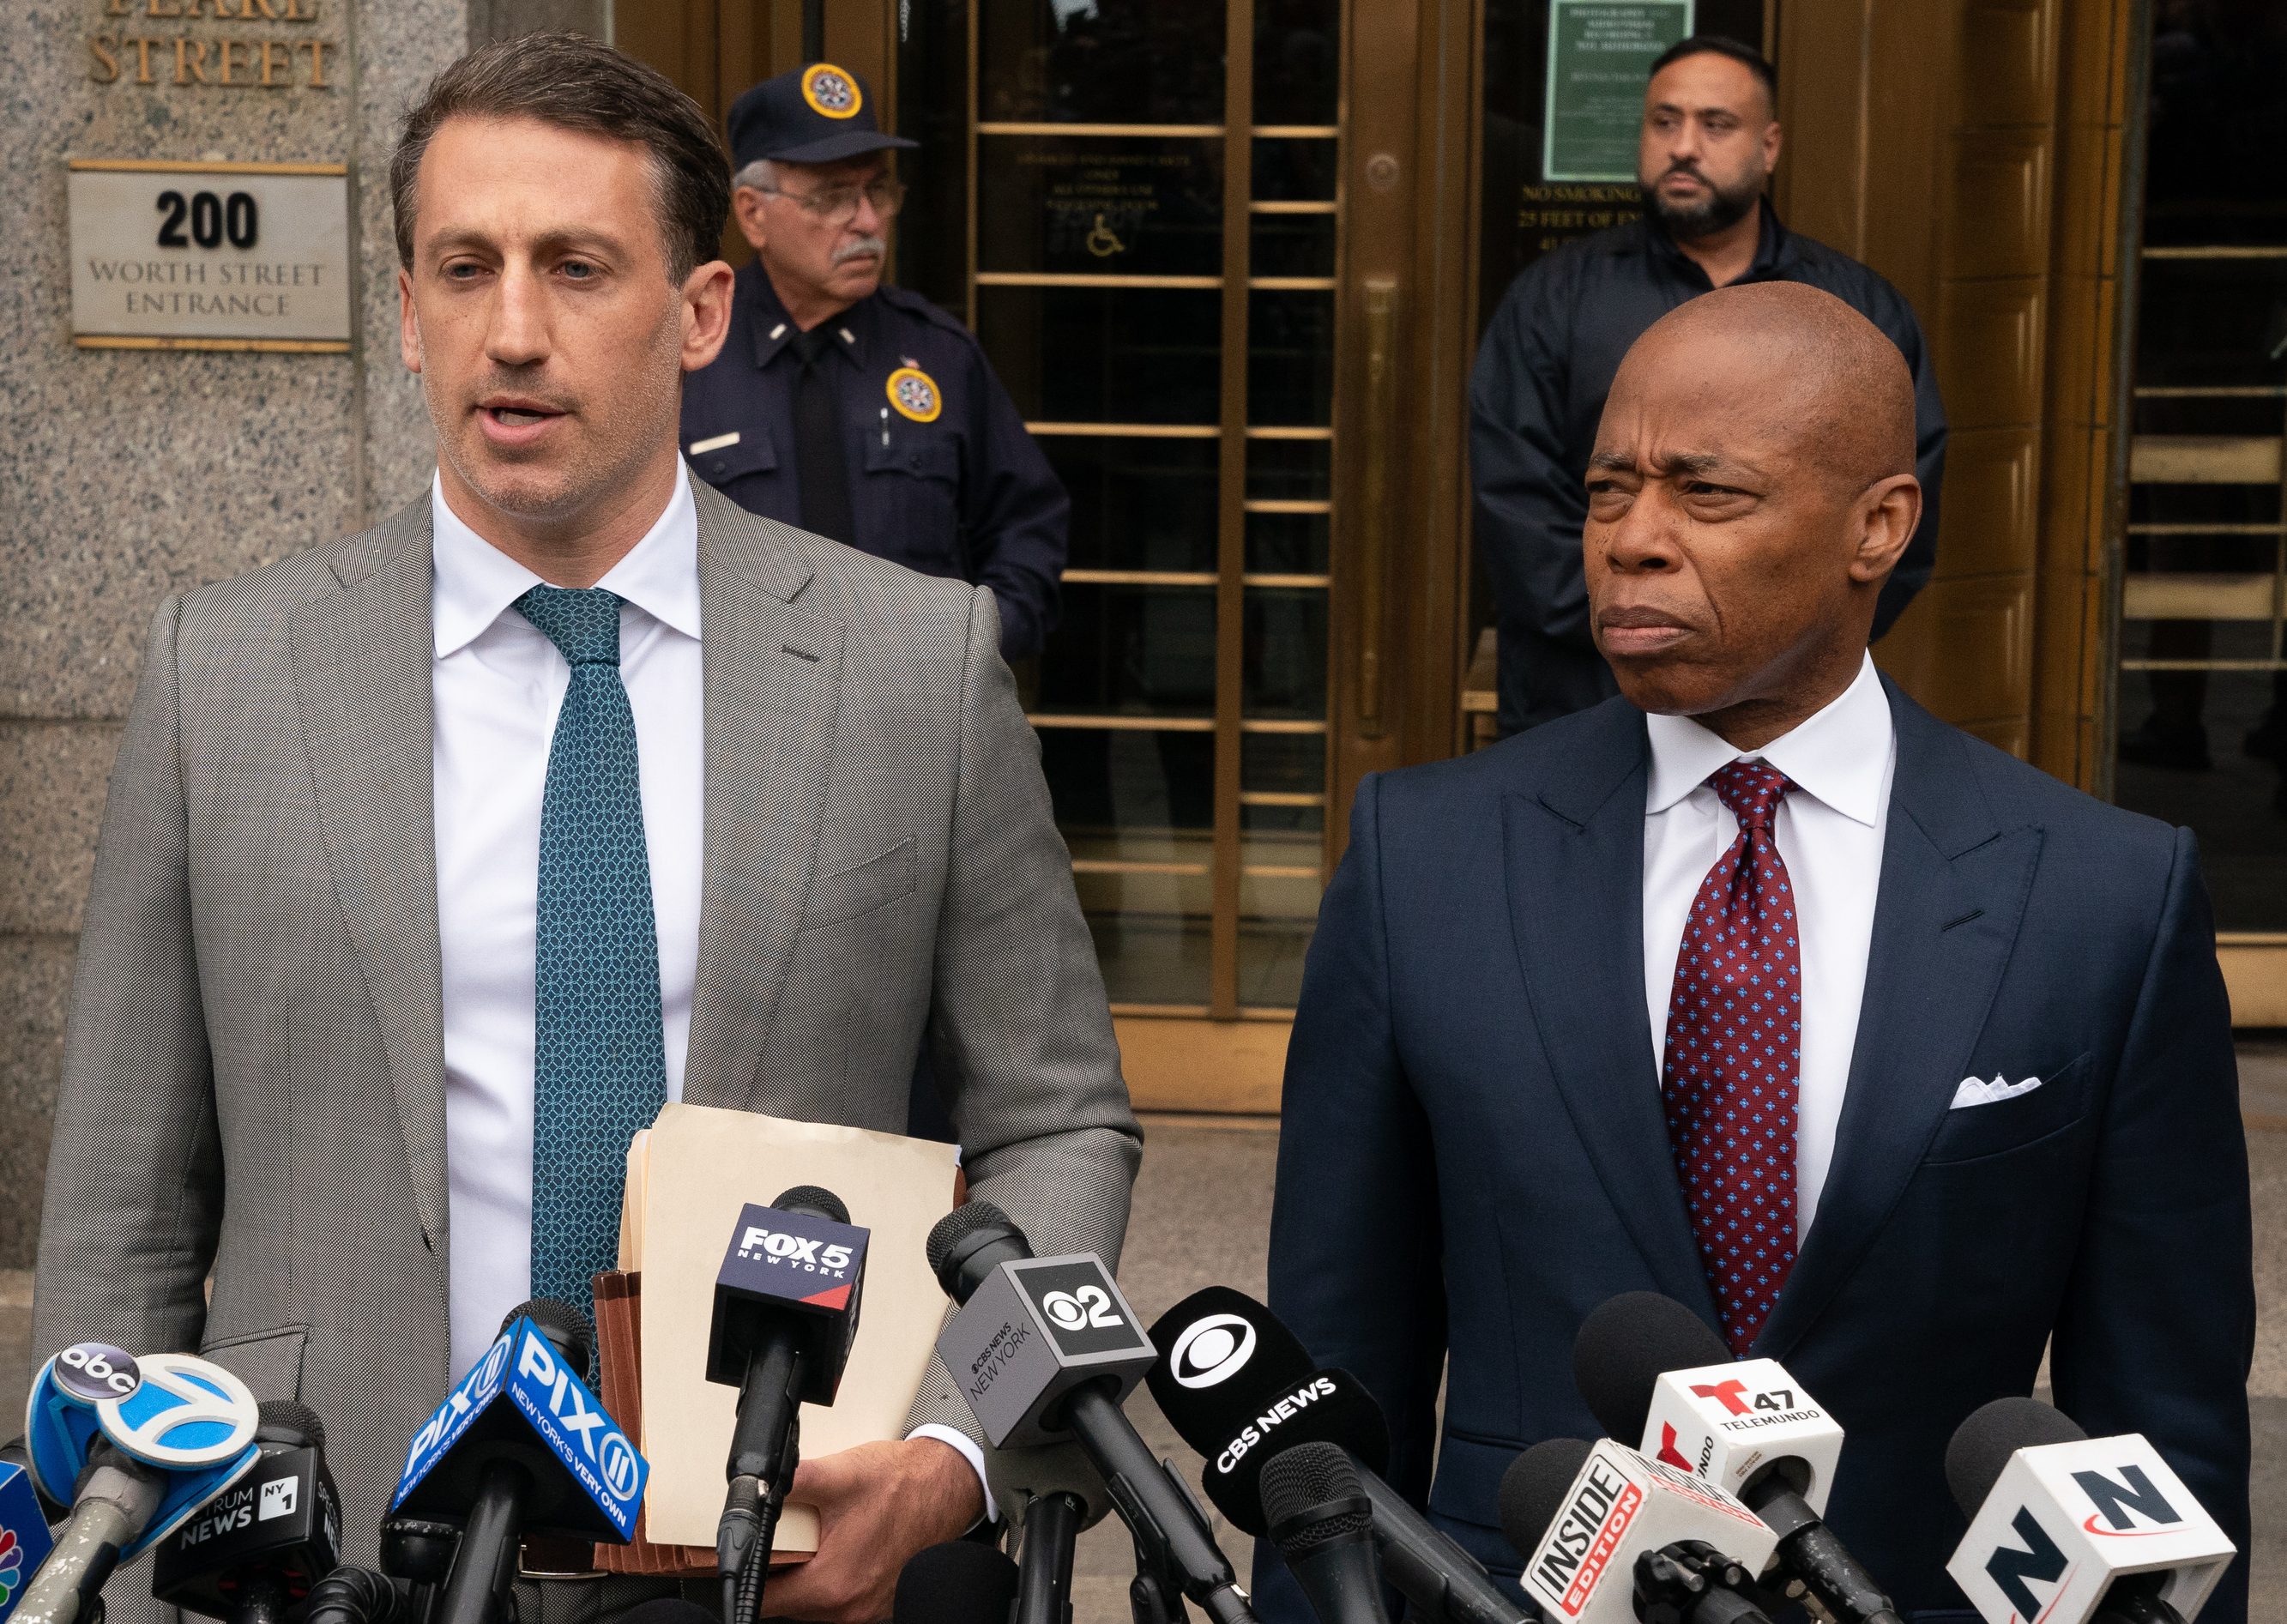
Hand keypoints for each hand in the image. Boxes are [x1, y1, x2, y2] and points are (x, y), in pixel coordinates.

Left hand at [756, 1437, 986, 1623]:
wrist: (947, 1487)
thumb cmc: (904, 1483)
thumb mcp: (840, 1474)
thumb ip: (791, 1482)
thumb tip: (754, 1484)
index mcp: (832, 1584)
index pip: (764, 1599)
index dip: (750, 1574)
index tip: (748, 1555)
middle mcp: (849, 1608)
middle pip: (787, 1603)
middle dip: (781, 1571)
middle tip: (789, 1537)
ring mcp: (866, 1610)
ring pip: (812, 1604)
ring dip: (806, 1576)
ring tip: (817, 1538)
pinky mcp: (879, 1604)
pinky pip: (838, 1601)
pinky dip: (832, 1579)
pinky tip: (841, 1547)